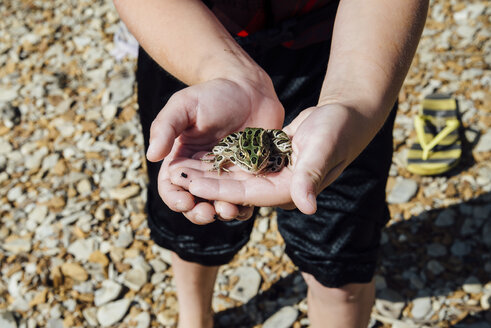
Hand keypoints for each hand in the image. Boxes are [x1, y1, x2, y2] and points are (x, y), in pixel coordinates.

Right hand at [147, 76, 284, 223]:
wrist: (249, 90)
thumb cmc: (212, 95)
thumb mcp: (184, 106)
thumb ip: (166, 127)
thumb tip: (151, 156)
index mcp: (180, 160)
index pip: (172, 187)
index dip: (175, 199)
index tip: (184, 202)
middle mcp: (202, 173)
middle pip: (195, 202)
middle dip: (199, 213)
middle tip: (208, 213)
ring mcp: (226, 177)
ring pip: (220, 204)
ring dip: (223, 213)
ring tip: (229, 212)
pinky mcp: (248, 176)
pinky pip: (245, 198)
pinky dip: (245, 206)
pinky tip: (247, 208)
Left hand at [169, 103, 376, 213]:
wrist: (348, 116)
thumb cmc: (339, 130)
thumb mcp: (325, 147)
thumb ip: (312, 175)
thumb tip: (307, 206)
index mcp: (289, 189)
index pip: (247, 194)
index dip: (218, 190)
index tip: (191, 183)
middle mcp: (279, 187)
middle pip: (236, 189)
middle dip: (207, 183)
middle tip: (177, 175)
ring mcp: (275, 175)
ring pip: (236, 177)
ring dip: (211, 173)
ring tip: (183, 166)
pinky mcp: (273, 162)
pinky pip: (244, 164)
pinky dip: (225, 161)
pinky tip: (204, 155)